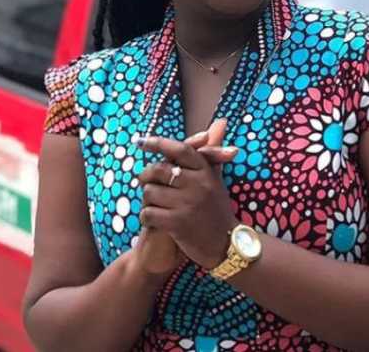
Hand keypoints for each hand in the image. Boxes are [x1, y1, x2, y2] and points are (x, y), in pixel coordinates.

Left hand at [135, 123, 239, 269]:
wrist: (227, 246)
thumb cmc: (217, 209)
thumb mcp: (216, 179)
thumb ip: (212, 151)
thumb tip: (220, 121)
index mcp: (205, 171)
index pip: (179, 149)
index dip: (158, 143)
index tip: (141, 142)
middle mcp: (197, 184)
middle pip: (157, 170)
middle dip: (148, 177)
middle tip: (147, 183)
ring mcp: (187, 203)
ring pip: (149, 192)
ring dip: (148, 200)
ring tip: (158, 206)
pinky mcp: (178, 223)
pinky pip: (147, 212)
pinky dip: (146, 217)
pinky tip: (154, 220)